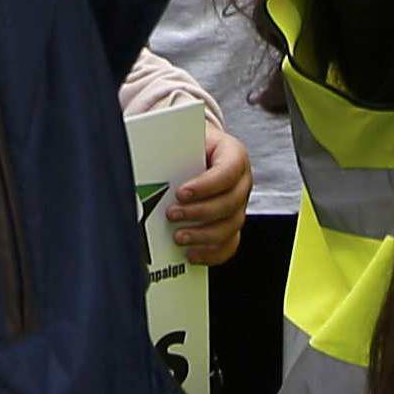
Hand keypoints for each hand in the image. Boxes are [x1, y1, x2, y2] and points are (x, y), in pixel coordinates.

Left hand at [169, 125, 251, 265]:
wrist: (201, 151)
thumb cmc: (193, 146)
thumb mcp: (187, 140)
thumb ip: (176, 150)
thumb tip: (152, 163)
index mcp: (234, 155)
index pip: (228, 171)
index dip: (206, 185)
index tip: (180, 192)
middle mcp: (242, 182)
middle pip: (229, 203)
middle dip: (198, 212)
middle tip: (172, 214)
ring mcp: (240, 206)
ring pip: (230, 227)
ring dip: (202, 236)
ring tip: (178, 236)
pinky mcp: (233, 225)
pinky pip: (229, 245)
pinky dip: (210, 253)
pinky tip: (191, 253)